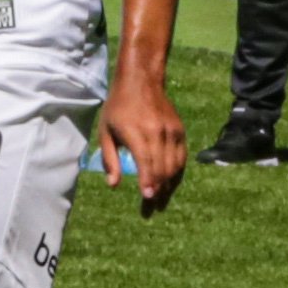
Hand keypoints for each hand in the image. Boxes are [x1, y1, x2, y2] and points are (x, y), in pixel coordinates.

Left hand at [98, 75, 186, 220]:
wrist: (141, 82)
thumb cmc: (118, 108)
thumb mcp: (106, 132)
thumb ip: (110, 159)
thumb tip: (113, 184)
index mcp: (137, 132)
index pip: (146, 162)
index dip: (148, 182)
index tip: (147, 197)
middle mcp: (157, 132)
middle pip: (162, 167)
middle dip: (158, 189)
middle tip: (152, 206)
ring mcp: (171, 131)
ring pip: (174, 164)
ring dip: (168, 184)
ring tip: (160, 198)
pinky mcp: (179, 130)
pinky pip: (181, 156)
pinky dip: (177, 171)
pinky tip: (170, 182)